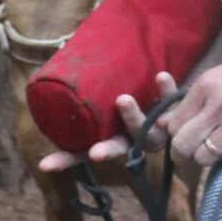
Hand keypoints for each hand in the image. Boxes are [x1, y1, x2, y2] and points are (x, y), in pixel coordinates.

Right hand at [36, 73, 181, 176]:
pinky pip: (173, 106)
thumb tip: (56, 55)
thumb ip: (88, 83)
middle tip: (95, 153)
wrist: (177, 81)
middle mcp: (133, 139)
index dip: (64, 160)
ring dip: (134, 119)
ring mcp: (156, 130)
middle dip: (106, 152)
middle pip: (118, 148)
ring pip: (147, 135)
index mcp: (111, 136)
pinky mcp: (177, 114)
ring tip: (122, 100)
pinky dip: (166, 92)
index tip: (45, 165)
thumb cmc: (134, 87)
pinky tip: (160, 76)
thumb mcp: (109, 91)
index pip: (82, 153)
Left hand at [153, 31, 221, 172]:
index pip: (174, 122)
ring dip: (207, 157)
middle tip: (195, 152)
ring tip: (218, 149)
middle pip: (182, 144)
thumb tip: (163, 123)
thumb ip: (196, 98)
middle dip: (185, 153)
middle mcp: (218, 103)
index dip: (177, 134)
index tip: (187, 136)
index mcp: (207, 84)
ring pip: (202, 156)